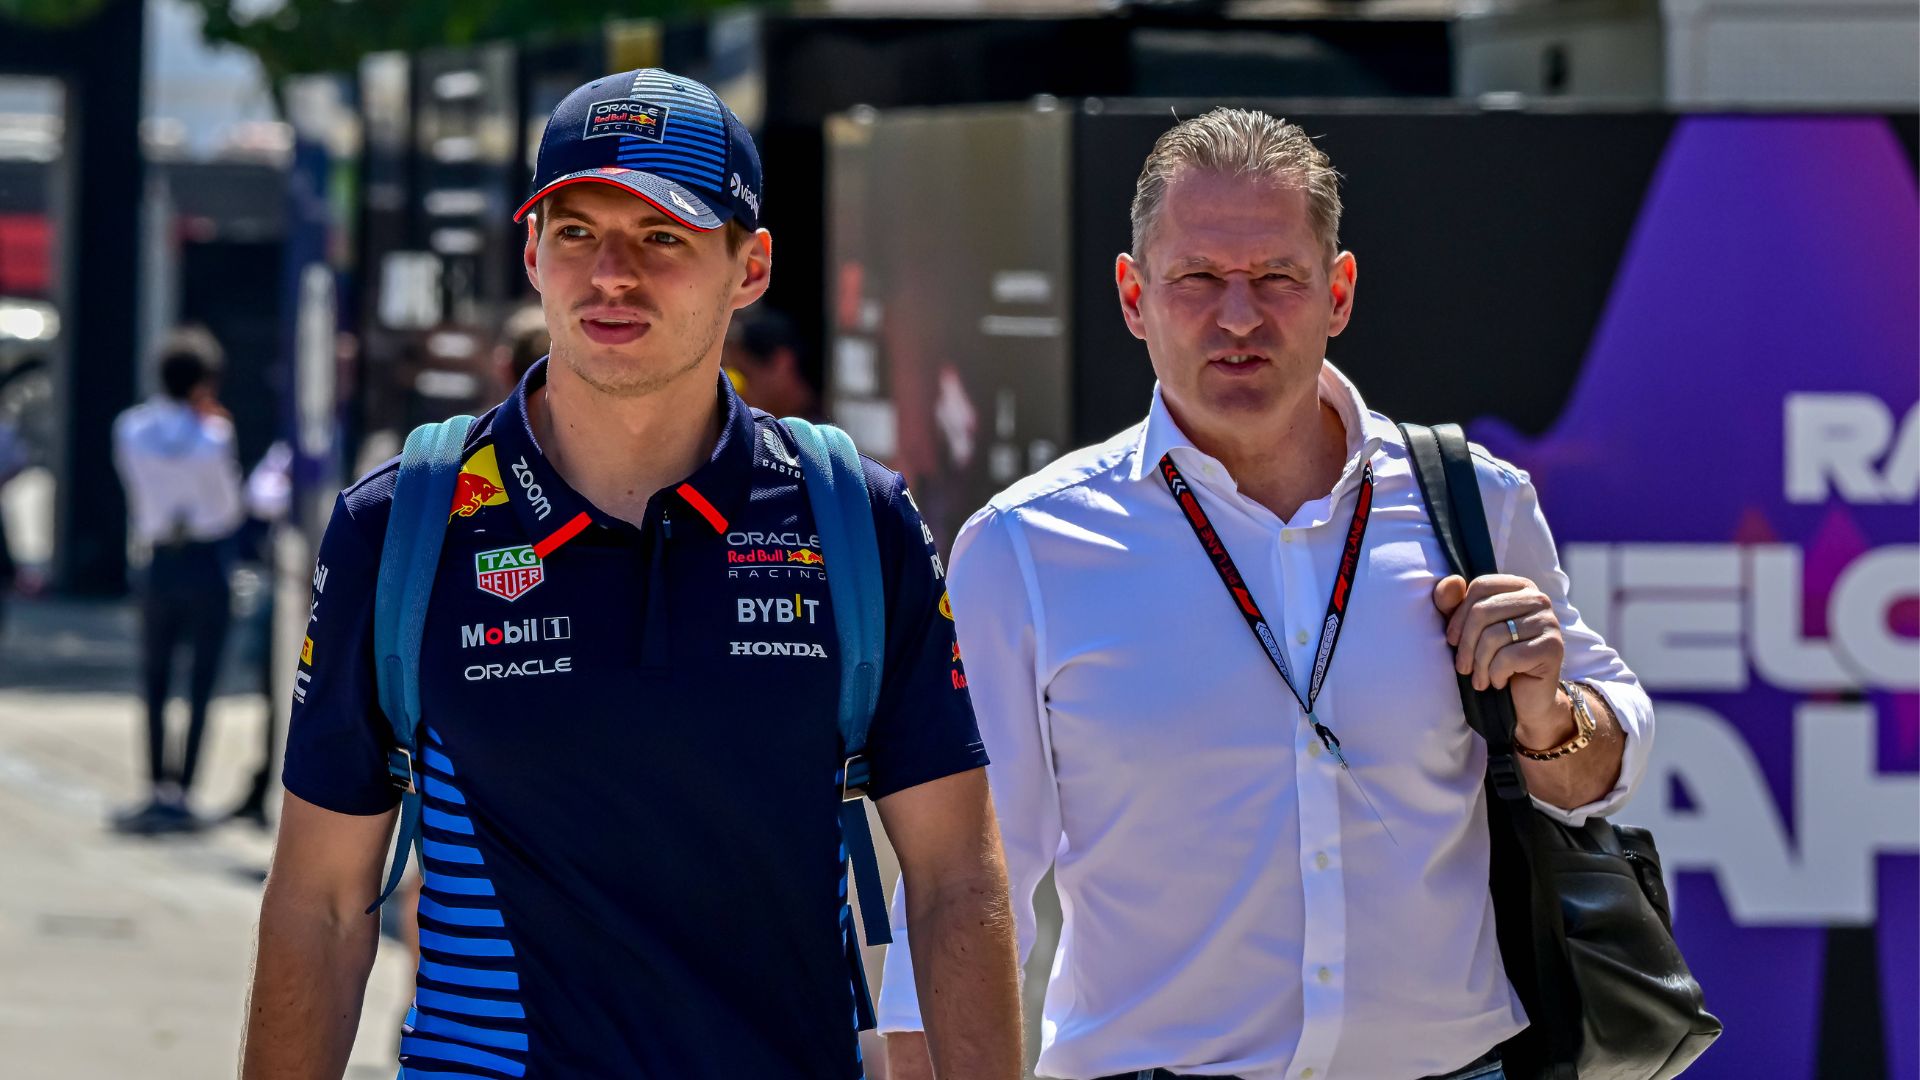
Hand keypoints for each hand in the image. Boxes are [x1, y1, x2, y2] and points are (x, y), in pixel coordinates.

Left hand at [1432, 574, 1567, 745]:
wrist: (1525, 699)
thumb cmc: (1492, 659)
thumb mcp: (1466, 630)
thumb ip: (1451, 603)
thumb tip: (1451, 581)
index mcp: (1519, 587)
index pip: (1480, 587)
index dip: (1458, 616)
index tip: (1452, 640)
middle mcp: (1538, 599)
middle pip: (1483, 611)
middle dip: (1465, 645)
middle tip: (1462, 667)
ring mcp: (1549, 622)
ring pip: (1493, 636)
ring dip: (1479, 665)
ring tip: (1479, 679)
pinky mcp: (1553, 647)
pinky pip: (1508, 657)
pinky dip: (1495, 674)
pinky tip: (1499, 682)